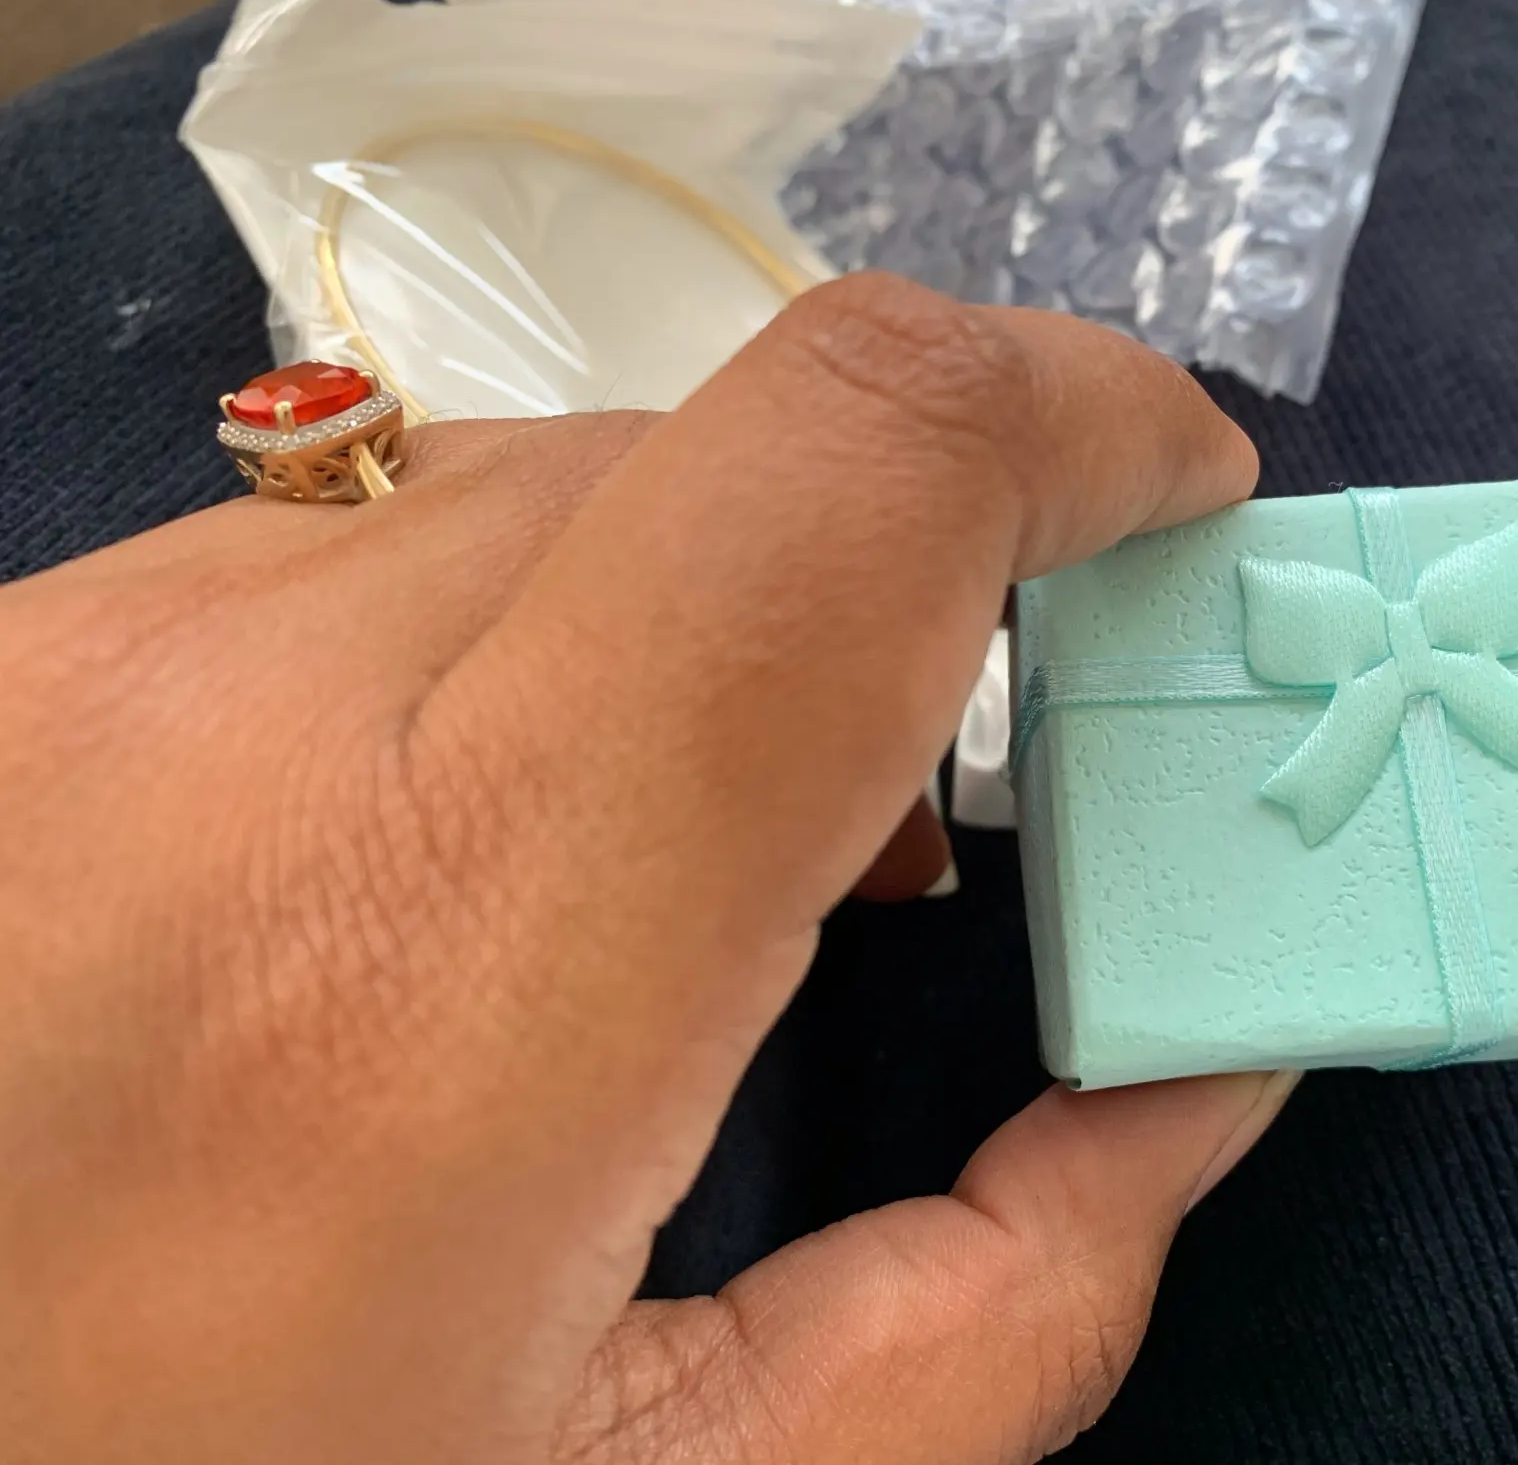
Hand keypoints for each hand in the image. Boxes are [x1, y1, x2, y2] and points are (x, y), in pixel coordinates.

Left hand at [0, 275, 1285, 1463]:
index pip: (845, 467)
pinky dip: (501, 646)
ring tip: (701, 855)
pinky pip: (349, 552)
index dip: (1070, 414)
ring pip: (534, 491)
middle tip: (950, 791)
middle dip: (901, 574)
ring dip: (693, 616)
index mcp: (454, 956)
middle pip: (714, 467)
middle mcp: (237, 722)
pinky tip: (475, 843)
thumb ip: (1004, 1302)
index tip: (1176, 500)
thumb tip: (1199, 1070)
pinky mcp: (2, 667)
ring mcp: (77, 664)